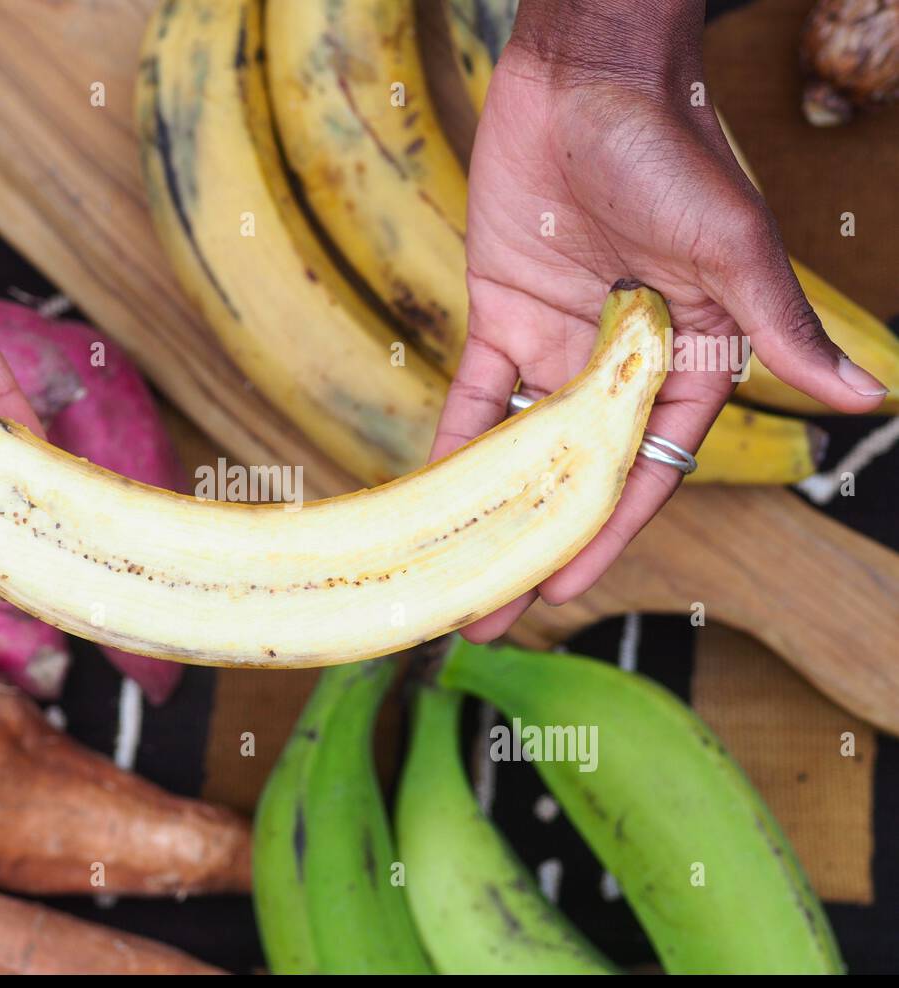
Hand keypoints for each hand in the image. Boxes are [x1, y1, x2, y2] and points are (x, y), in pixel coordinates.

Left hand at [439, 0, 887, 641]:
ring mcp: (557, 344)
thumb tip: (862, 396)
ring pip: (519, 448)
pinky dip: (451, 443)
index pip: (643, 470)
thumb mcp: (731, 247)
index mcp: (685, 361)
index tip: (563, 589)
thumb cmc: (671, 152)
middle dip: (532, 544)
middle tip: (489, 613)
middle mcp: (619, 366)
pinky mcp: (502, 316)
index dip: (603, 533)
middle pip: (573, 475)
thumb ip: (777, 329)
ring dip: (486, 512)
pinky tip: (426, 498)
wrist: (584, 80)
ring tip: (451, 579)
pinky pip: (473, 394)